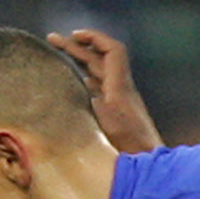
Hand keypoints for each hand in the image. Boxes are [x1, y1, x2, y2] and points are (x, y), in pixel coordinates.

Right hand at [49, 28, 163, 153]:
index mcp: (120, 86)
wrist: (148, 162)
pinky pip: (98, 88)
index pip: (112, 51)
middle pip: (99, 59)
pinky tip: (71, 80)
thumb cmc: (130, 146)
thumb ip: (93, 105)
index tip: (73, 36)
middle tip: (52, 39)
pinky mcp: (114, 112)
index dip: (94, 38)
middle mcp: (120, 88)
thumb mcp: (108, 125)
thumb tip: (78, 87)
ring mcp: (117, 99)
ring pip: (97, 72)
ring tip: (58, 53)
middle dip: (76, 46)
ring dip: (79, 61)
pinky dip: (83, 79)